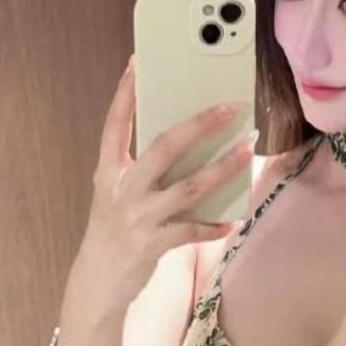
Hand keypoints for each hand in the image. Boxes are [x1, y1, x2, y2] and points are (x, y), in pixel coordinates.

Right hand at [80, 54, 254, 301]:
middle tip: (231, 108)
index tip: (137, 62)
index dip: (125, 93)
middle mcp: (122, 190)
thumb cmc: (115, 230)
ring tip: (248, 149)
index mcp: (109, 172)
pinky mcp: (152, 245)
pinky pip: (192, 230)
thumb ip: (142, 169)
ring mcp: (137, 217)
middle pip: (164, 147)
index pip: (115, 124)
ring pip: (189, 186)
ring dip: (224, 167)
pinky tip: (232, 220)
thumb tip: (187, 140)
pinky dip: (214, 225)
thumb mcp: (118, 194)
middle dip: (201, 124)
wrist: (97, 283)